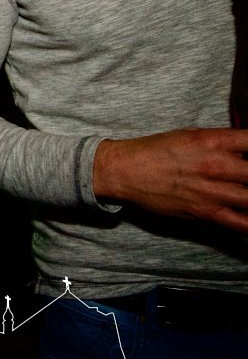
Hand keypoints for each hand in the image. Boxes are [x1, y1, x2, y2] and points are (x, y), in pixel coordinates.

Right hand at [93, 127, 247, 231]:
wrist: (124, 170)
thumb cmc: (155, 151)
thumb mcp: (189, 135)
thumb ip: (221, 143)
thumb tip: (244, 150)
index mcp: (212, 140)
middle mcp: (215, 164)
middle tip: (247, 178)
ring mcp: (212, 190)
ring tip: (247, 194)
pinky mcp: (205, 211)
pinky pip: (240, 223)